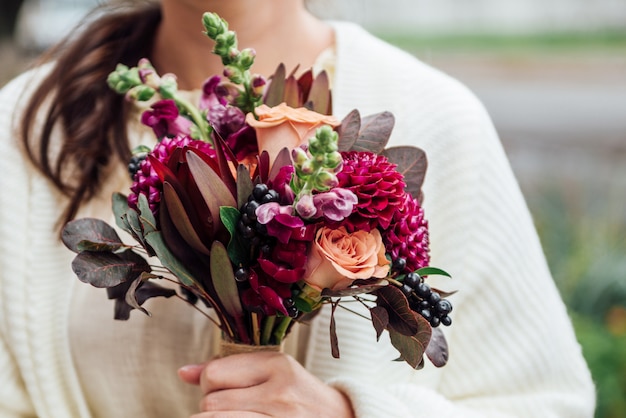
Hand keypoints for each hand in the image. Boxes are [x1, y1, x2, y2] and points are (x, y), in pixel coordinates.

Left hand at [178, 351, 354, 417]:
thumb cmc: (303, 398)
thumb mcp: (275, 373)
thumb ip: (231, 369)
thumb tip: (183, 372)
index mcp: (278, 366)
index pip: (214, 374)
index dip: (210, 385)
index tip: (224, 390)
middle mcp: (279, 392)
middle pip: (210, 401)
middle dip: (212, 407)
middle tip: (234, 408)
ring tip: (238, 414)